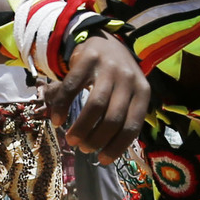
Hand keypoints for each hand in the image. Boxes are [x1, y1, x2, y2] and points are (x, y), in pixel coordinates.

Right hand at [45, 36, 145, 157]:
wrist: (105, 40)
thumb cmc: (116, 76)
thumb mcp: (128, 93)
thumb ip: (121, 116)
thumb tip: (105, 150)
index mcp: (142, 91)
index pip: (132, 125)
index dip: (117, 146)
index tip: (102, 159)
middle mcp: (128, 79)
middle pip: (113, 118)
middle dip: (97, 139)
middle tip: (84, 148)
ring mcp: (108, 67)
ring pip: (95, 106)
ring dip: (82, 128)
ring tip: (71, 139)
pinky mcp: (88, 59)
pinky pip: (72, 88)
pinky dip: (63, 107)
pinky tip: (57, 120)